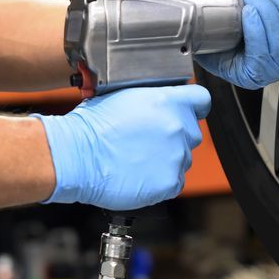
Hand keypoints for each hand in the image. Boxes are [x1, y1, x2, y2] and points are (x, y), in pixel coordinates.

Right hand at [33, 85, 210, 209]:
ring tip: (138, 158)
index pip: (201, 99)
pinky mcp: (169, 182)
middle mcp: (177, 127)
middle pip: (191, 131)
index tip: (186, 111)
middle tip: (149, 140)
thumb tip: (159, 100)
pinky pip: (174, 181)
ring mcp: (176, 156)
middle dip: (174, 135)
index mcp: (167, 101)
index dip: (193, 105)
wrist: (77, 156)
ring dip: (167, 158)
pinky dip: (160, 180)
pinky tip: (139, 173)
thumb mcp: (123, 95)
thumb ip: (152, 97)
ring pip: (183, 158)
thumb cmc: (91, 126)